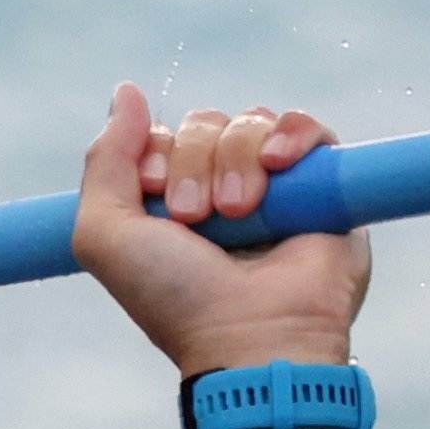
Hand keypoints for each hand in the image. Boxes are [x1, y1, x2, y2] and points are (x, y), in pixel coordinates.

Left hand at [67, 85, 370, 380]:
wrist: (252, 337)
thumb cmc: (176, 298)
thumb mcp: (104, 235)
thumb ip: (103, 161)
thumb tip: (126, 91)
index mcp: (173, 203)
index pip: (164, 137)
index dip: (156, 152)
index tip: (156, 196)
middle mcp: (223, 191)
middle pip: (204, 125)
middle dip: (193, 161)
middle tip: (197, 216)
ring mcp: (277, 188)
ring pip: (251, 122)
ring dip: (236, 159)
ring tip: (239, 212)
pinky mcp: (326, 187)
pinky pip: (308, 128)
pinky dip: (291, 134)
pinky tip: (279, 164)